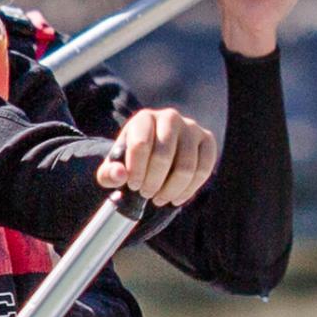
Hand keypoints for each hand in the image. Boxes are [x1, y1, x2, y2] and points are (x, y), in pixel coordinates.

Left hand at [101, 104, 216, 206]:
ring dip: (171, 189)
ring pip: (186, 166)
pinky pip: (204, 169)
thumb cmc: (133, 161)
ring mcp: (192, 128)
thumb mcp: (115, 168)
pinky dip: (189, 189)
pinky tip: (176, 198)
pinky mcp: (207, 140)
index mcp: (144, 118)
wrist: (156, 153)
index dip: (136, 171)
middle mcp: (170, 117)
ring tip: (160, 199)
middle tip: (146, 194)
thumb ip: (109, 173)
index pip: (141, 145)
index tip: (133, 186)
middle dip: (153, 182)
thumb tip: (120, 174)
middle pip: (163, 156)